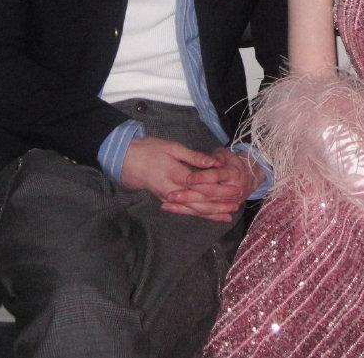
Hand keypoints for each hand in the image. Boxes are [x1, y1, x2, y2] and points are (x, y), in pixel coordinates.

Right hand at [119, 138, 253, 215]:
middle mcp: (173, 191)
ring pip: (193, 210)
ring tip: (228, 215)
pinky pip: (186, 211)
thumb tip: (213, 163)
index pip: (201, 186)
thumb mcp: (172, 147)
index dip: (219, 189)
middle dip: (219, 205)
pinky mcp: (167, 201)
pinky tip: (211, 217)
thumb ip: (193, 157)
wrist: (127, 161)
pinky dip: (200, 214)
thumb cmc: (151, 149)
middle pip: (199, 202)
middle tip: (236, 205)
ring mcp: (169, 199)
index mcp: (176, 175)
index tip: (234, 189)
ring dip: (212, 213)